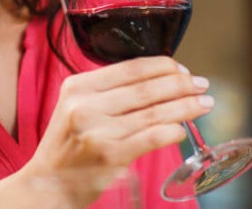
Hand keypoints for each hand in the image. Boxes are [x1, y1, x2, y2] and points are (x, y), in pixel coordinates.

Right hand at [21, 56, 211, 202]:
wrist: (48, 184)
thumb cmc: (69, 144)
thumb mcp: (77, 106)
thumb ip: (108, 92)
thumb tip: (159, 79)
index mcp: (78, 86)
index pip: (130, 69)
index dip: (163, 67)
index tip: (183, 70)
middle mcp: (86, 105)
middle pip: (145, 89)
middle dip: (181, 85)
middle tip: (202, 85)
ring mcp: (98, 131)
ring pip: (153, 113)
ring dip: (185, 107)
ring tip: (204, 104)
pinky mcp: (110, 155)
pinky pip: (152, 137)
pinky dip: (172, 130)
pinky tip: (183, 129)